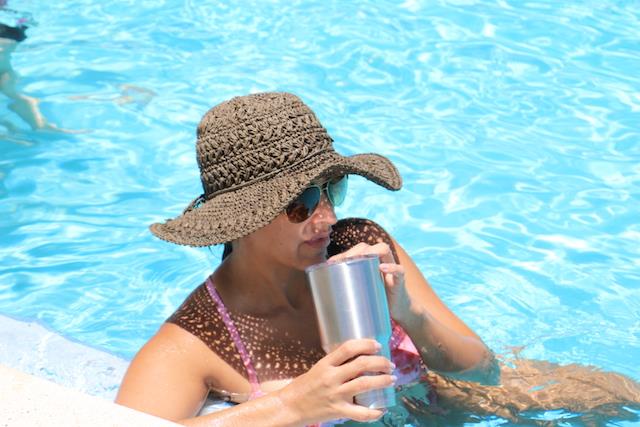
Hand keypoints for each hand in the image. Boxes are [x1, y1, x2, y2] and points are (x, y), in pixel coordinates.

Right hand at [276, 339, 395, 424]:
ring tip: (391, 379)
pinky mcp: (338, 411)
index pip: (349, 348)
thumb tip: (360, 357)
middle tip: (390, 364)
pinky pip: (361, 413)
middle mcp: (332, 377)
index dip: (366, 344)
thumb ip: (337, 363)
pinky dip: (375, 412)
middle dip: (381, 363)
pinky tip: (382, 409)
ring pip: (365, 385)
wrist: (290, 406)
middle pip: (362, 365)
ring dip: (382, 381)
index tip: (378, 345)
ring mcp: (336, 395)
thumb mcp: (319, 368)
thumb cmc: (305, 386)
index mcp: (326, 364)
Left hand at [327, 243, 411, 322]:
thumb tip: (323, 294)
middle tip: (342, 261)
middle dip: (353, 251)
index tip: (330, 262)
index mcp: (370, 261)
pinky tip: (383, 268)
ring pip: (383, 248)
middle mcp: (380, 259)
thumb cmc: (376, 298)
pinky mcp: (400, 279)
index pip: (356, 250)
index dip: (343, 253)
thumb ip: (348, 287)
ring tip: (359, 259)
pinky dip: (392, 267)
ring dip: (371, 251)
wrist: (398, 309)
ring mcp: (391, 267)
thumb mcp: (361, 290)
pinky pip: (398, 270)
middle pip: (367, 246)